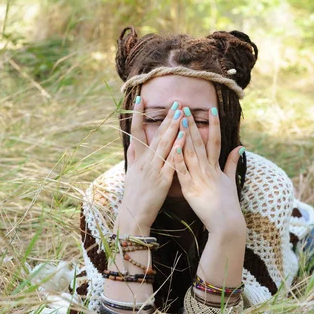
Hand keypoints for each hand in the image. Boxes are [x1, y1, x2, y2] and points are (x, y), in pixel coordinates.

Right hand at [116, 97, 180, 232]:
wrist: (133, 214)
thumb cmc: (134, 194)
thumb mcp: (131, 172)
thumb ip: (134, 156)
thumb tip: (133, 143)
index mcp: (137, 158)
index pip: (136, 131)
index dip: (138, 115)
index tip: (141, 99)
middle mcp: (145, 161)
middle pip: (156, 135)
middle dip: (166, 118)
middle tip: (175, 102)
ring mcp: (154, 169)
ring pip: (164, 144)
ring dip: (173, 127)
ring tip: (181, 113)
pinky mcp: (163, 179)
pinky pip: (172, 161)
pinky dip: (177, 148)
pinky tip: (183, 137)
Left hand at [174, 107, 246, 236]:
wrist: (227, 222)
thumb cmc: (228, 204)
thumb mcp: (231, 181)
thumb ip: (233, 163)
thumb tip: (240, 147)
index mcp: (216, 167)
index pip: (215, 141)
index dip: (214, 125)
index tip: (211, 110)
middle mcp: (208, 169)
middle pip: (199, 143)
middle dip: (192, 125)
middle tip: (186, 108)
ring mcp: (199, 178)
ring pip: (190, 153)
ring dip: (184, 136)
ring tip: (178, 121)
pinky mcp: (190, 189)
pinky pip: (182, 172)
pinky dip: (178, 159)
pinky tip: (173, 147)